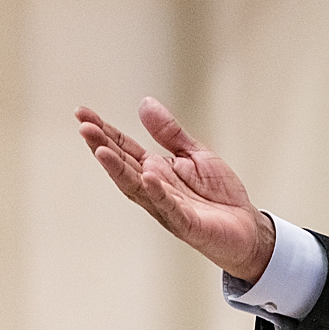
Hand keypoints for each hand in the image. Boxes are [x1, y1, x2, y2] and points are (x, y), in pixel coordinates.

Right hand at [76, 97, 275, 281]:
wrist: (246, 226)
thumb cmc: (218, 193)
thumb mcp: (195, 153)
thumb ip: (169, 133)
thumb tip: (145, 103)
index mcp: (155, 169)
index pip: (124, 148)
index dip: (104, 131)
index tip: (81, 113)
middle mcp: (154, 187)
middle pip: (123, 165)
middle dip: (102, 146)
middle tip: (83, 127)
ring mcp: (167, 206)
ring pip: (137, 187)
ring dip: (118, 170)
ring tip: (101, 150)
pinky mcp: (186, 223)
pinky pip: (169, 207)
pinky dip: (157, 193)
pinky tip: (147, 177)